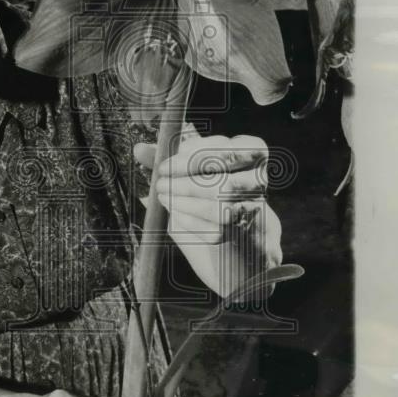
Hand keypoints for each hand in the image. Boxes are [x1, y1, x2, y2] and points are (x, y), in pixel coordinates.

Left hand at [134, 133, 282, 296]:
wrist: (236, 248)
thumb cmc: (209, 202)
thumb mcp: (190, 177)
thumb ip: (167, 162)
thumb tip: (139, 149)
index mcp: (251, 157)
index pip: (231, 148)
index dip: (197, 153)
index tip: (168, 163)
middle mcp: (258, 181)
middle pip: (227, 169)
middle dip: (187, 175)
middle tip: (160, 180)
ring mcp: (254, 209)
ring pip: (220, 199)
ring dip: (184, 198)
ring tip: (163, 197)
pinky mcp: (244, 237)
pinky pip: (216, 228)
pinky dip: (189, 221)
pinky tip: (175, 218)